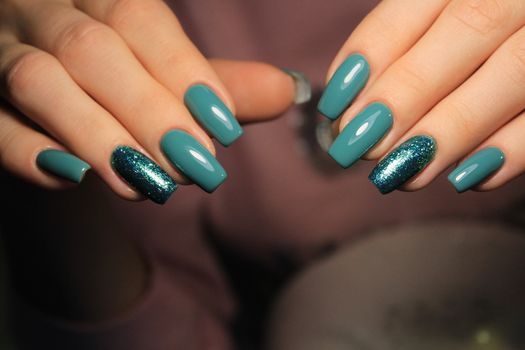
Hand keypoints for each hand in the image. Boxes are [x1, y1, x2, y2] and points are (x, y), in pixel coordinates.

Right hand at [0, 0, 299, 203]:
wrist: (61, 92)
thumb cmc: (119, 77)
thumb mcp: (165, 73)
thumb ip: (219, 83)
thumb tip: (288, 90)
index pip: (139, 19)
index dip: (183, 72)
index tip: (224, 128)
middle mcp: (44, 11)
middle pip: (92, 50)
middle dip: (149, 113)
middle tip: (198, 168)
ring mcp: (2, 51)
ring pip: (38, 82)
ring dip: (98, 136)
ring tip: (149, 184)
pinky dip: (29, 152)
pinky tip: (75, 179)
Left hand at [320, 0, 524, 193]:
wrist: (523, 23)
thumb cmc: (474, 27)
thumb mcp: (437, 17)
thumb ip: (402, 45)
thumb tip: (348, 103)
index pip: (418, 1)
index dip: (373, 52)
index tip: (336, 104)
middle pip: (469, 29)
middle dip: (406, 94)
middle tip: (358, 145)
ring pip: (514, 71)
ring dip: (451, 130)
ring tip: (400, 172)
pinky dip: (513, 149)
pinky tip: (468, 177)